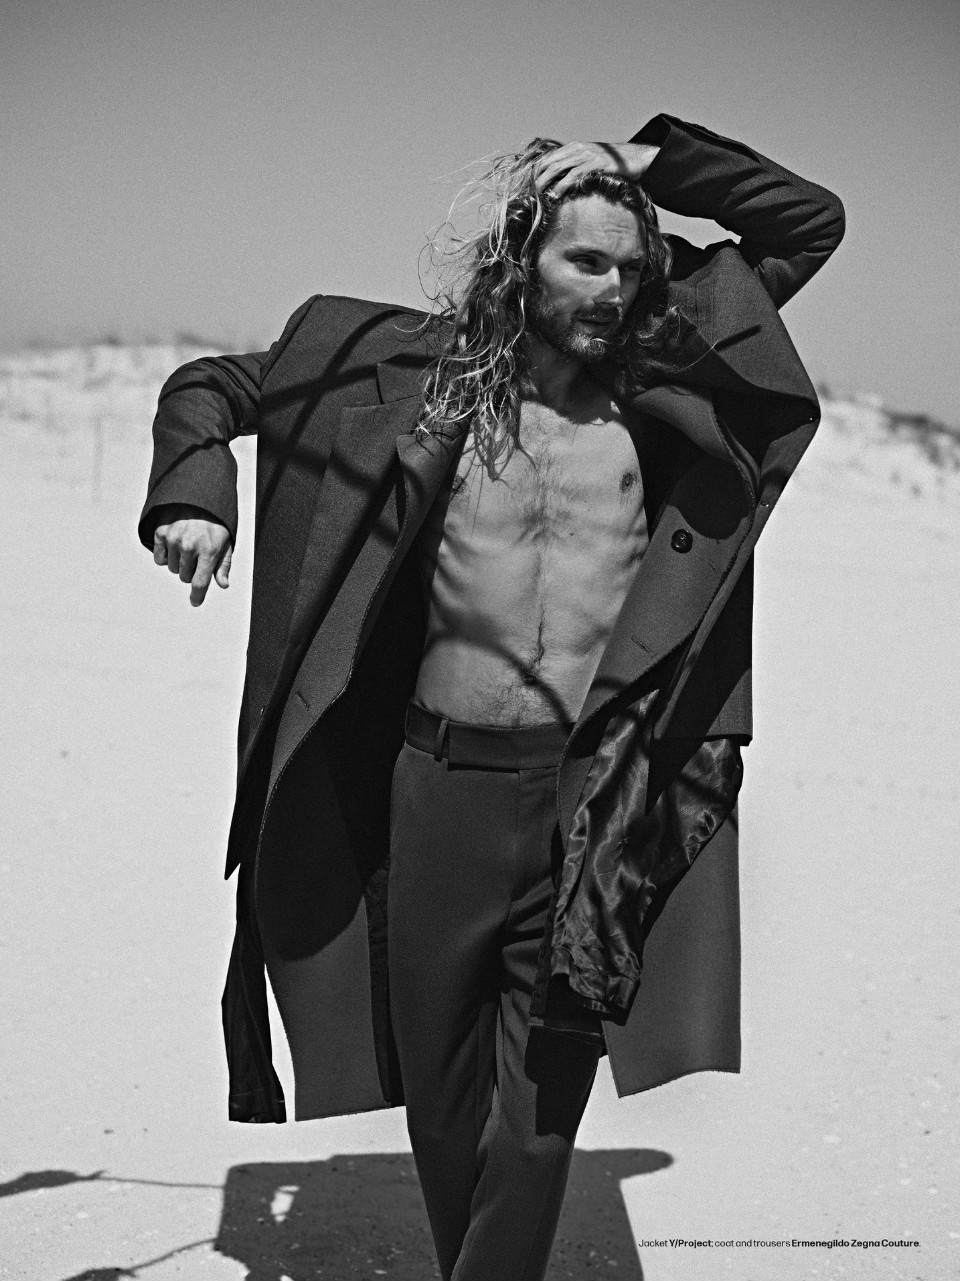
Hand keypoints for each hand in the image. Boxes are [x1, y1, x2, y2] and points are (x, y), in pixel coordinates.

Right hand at [152, 504, 232, 606]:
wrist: (198, 499)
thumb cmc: (214, 524)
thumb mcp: (226, 543)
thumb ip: (223, 565)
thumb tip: (223, 584)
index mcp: (209, 551)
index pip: (200, 582)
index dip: (197, 596)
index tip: (195, 602)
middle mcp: (190, 546)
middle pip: (184, 577)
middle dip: (191, 571)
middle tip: (197, 557)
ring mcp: (174, 539)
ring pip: (171, 569)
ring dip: (179, 563)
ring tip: (187, 547)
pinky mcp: (161, 532)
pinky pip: (159, 558)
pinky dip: (166, 555)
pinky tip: (175, 545)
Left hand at [535, 142, 660, 198]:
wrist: (635, 158)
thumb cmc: (612, 164)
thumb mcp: (591, 161)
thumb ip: (577, 167)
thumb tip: (561, 182)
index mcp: (574, 147)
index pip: (548, 158)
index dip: (536, 171)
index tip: (528, 184)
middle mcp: (577, 149)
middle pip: (549, 163)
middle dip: (536, 178)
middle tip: (528, 193)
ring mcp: (585, 156)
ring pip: (557, 168)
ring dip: (545, 183)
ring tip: (537, 195)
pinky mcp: (594, 165)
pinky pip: (573, 176)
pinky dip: (561, 186)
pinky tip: (555, 195)